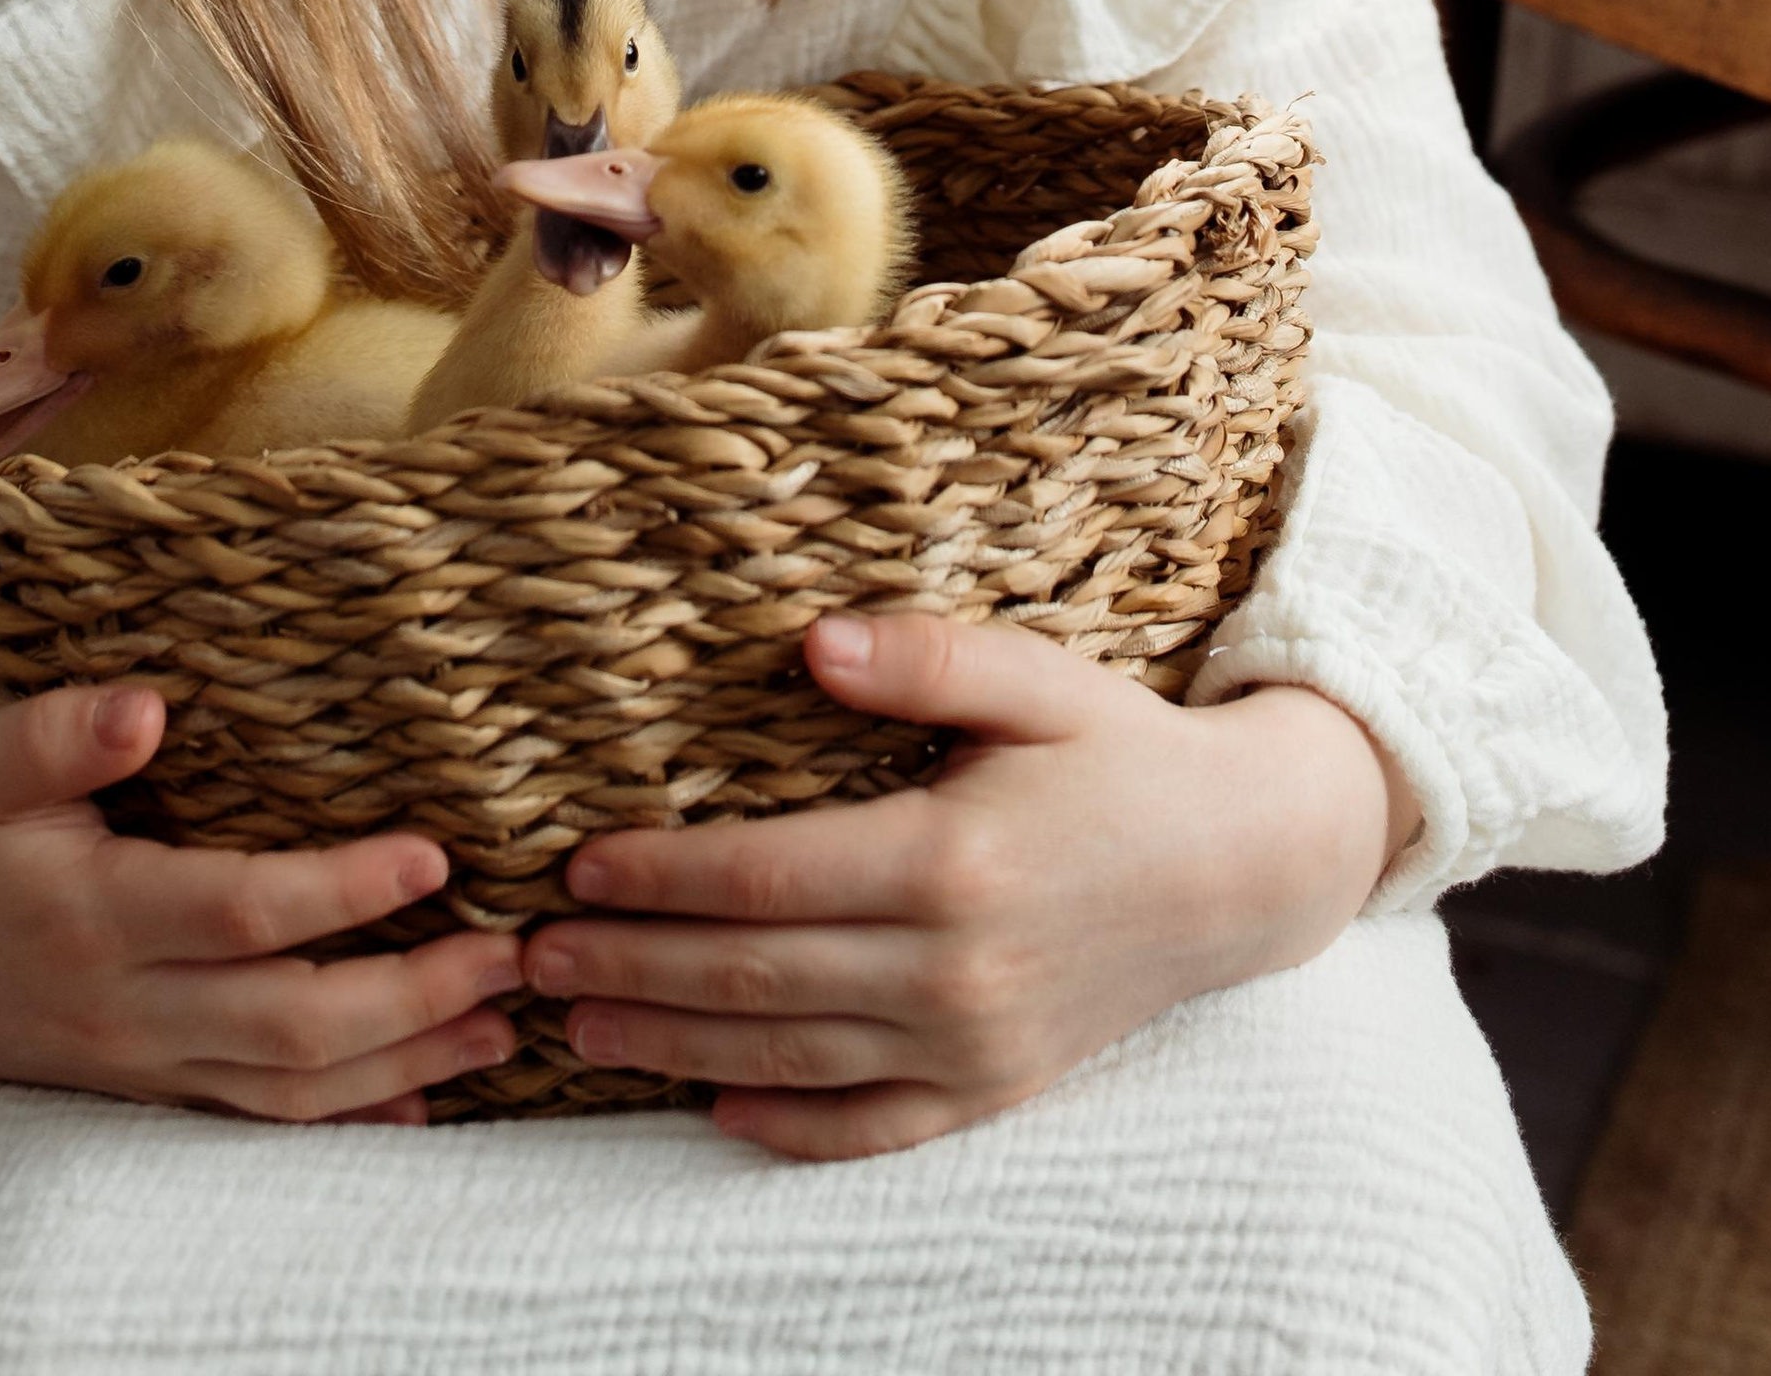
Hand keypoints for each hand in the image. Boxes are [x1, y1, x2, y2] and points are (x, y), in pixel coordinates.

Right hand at [0, 687, 521, 1121]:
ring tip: (499, 1024)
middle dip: (411, 995)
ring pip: (288, 1087)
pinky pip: (258, 1120)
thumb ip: (59, 735)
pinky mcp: (146, 1086)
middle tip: (512, 955)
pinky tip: (425, 1095)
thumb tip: (146, 705)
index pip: (238, 912)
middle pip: (289, 1022)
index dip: (339, 891)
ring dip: (404, 1061)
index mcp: (93, 914)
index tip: (434, 854)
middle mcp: (125, 1004)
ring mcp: (138, 1060)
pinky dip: (348, 1116)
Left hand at [521, 615, 1413, 1160]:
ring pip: (793, 1060)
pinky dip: (788, 1129)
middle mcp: (955, 970)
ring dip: (675, 1049)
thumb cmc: (1119, 752)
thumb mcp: (1033, 676)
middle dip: (634, 969)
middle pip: (758, 980)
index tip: (577, 865)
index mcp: (950, 859)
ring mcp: (976, 1046)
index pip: (767, 878)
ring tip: (579, 1029)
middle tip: (531, 959)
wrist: (1239, 865)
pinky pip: (874, 1128)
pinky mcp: (995, 1091)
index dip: (663, 874)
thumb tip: (808, 641)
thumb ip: (921, 657)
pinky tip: (714, 1112)